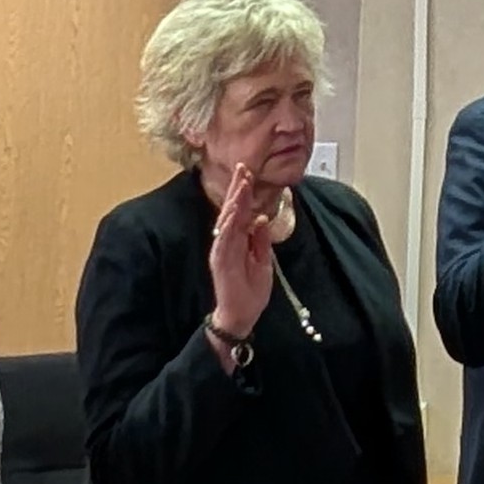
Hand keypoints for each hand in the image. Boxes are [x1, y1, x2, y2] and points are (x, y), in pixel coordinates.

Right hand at [207, 161, 274, 342]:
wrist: (242, 315)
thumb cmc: (250, 290)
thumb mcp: (263, 261)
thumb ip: (261, 240)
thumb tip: (262, 217)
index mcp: (238, 240)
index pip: (242, 212)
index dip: (245, 193)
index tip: (250, 173)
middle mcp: (227, 242)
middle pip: (232, 210)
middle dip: (238, 189)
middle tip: (244, 168)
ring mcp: (222, 250)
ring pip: (227, 220)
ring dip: (234, 201)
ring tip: (242, 184)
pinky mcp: (220, 261)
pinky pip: (224, 239)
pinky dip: (229, 224)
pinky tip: (234, 210)